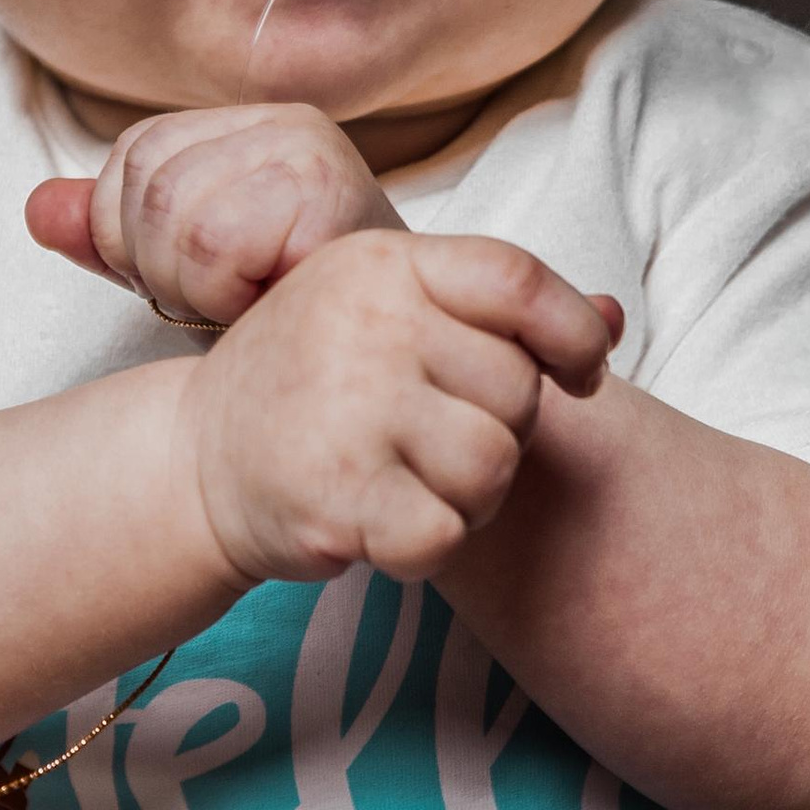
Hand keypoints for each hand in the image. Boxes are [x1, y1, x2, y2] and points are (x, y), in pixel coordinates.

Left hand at [26, 103, 398, 328]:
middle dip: (163, 268)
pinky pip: (213, 242)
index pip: (133, 157)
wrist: (378, 375)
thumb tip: (37, 209)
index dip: (135, 237)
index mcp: (252, 126)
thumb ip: (114, 240)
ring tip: (250, 303)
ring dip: (194, 286)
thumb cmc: (292, 326)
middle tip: (226, 300)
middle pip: (145, 185)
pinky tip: (271, 305)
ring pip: (172, 213)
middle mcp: (286, 123)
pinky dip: (224, 294)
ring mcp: (311, 150)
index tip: (198, 281)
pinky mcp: (329, 190)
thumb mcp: (186, 277)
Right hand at [181, 226, 623, 587]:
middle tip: (430, 444)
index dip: (573, 335)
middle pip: (518, 393)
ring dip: (467, 497)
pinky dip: (424, 546)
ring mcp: (347, 406)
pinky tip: (379, 524)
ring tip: (406, 482)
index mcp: (386, 263)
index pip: (521, 282)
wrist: (194, 460)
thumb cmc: (313, 386)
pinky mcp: (334, 492)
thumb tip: (615, 319)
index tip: (581, 374)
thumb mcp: (393, 317)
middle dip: (498, 435)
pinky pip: (443, 535)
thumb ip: (500, 316)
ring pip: (492, 467)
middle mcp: (366, 321)